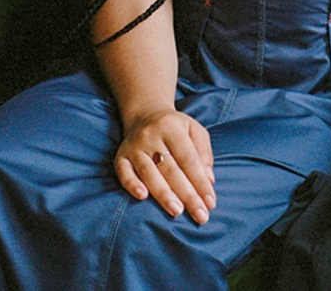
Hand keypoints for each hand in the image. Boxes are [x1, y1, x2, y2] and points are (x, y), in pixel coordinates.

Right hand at [113, 108, 216, 223]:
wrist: (144, 114)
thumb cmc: (176, 127)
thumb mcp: (195, 131)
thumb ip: (204, 154)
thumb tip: (209, 180)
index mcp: (172, 127)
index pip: (189, 159)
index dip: (200, 181)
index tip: (210, 202)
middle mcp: (151, 136)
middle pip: (171, 169)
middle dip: (187, 194)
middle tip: (199, 215)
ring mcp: (134, 147)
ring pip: (149, 173)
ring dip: (163, 194)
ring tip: (177, 211)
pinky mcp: (120, 156)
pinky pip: (123, 172)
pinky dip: (132, 185)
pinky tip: (143, 197)